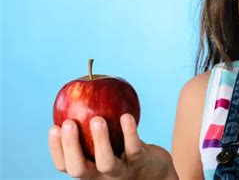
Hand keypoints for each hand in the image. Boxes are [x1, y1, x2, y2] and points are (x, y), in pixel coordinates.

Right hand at [48, 113, 177, 178]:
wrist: (156, 170)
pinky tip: (126, 116)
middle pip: (79, 169)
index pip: (65, 165)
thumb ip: (92, 124)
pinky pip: (133, 148)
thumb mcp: (108, 140)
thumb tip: (78, 95)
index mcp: (89, 169)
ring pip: (106, 163)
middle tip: (69, 123)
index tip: (54, 127)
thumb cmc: (125, 150)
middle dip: (71, 147)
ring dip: (100, 141)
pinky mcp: (140, 162)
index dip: (56, 149)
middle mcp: (101, 175)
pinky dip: (129, 132)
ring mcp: (121, 171)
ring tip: (97, 119)